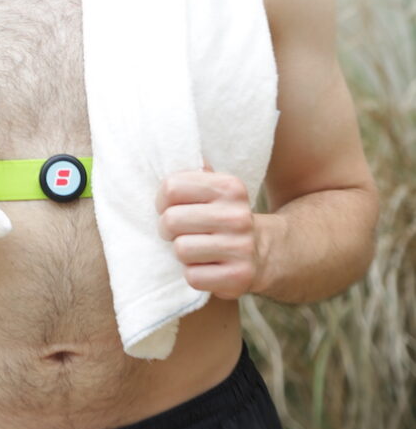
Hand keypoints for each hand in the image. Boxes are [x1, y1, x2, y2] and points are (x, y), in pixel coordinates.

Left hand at [156, 161, 258, 299]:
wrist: (265, 252)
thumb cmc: (225, 217)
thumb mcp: (217, 189)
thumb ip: (195, 174)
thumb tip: (173, 152)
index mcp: (229, 187)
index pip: (172, 187)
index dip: (162, 200)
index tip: (169, 207)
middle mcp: (237, 215)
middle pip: (171, 220)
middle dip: (167, 228)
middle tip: (178, 231)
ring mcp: (240, 247)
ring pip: (181, 249)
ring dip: (181, 252)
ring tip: (194, 248)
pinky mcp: (238, 277)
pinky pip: (193, 276)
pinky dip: (193, 274)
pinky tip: (206, 266)